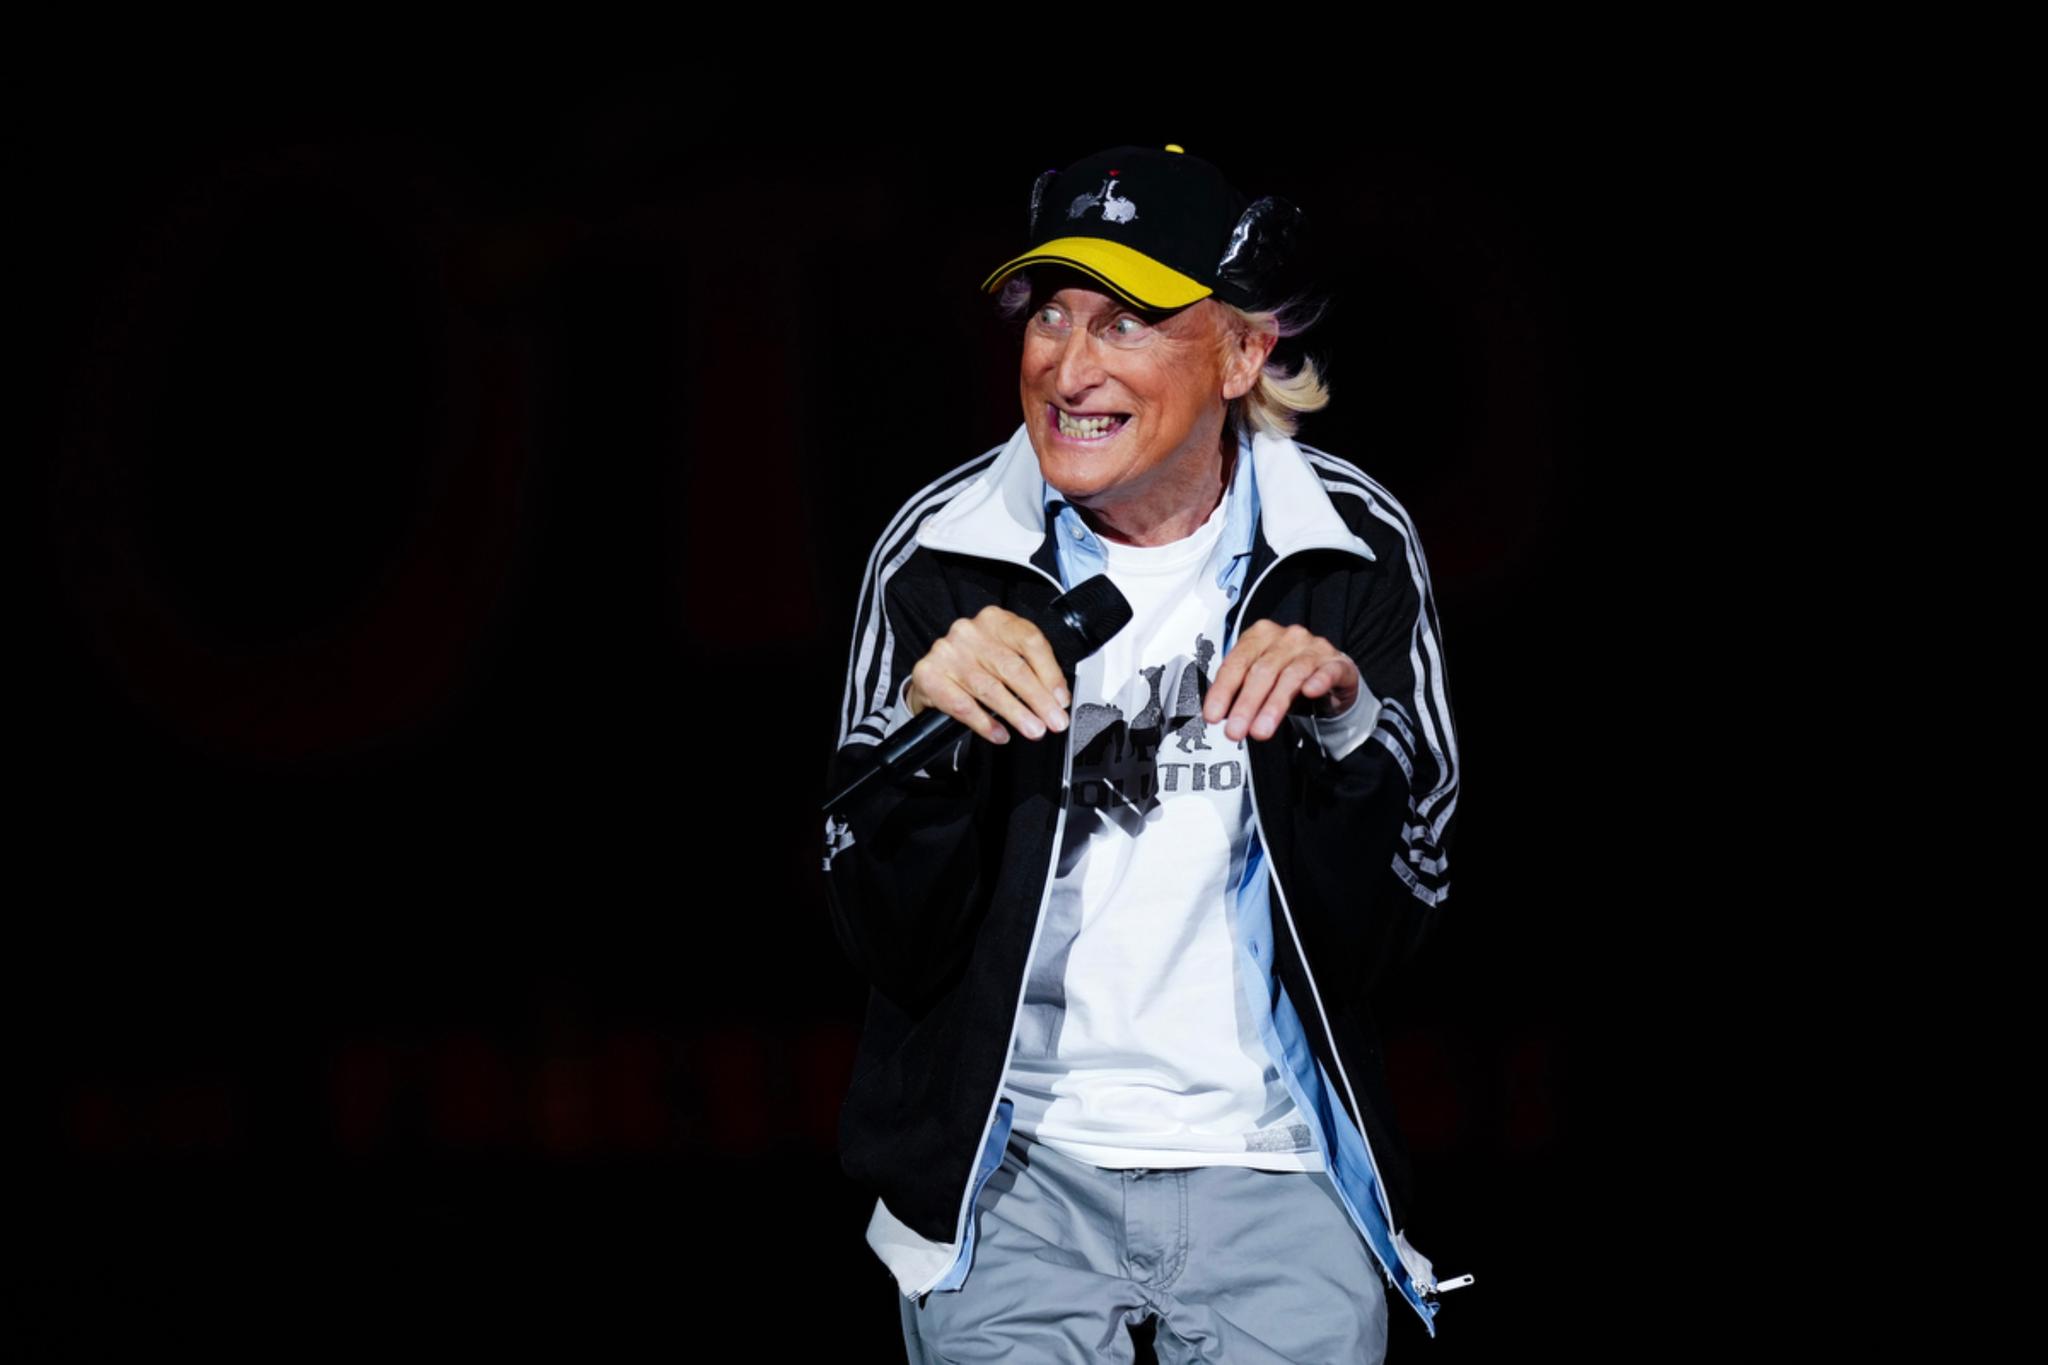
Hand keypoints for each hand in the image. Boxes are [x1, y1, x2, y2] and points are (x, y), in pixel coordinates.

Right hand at [907, 606, 1071, 744]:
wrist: (933, 674)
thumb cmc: (976, 664)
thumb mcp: (1005, 655)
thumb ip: (1031, 670)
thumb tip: (1056, 699)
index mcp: (995, 620)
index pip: (1030, 641)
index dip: (1050, 673)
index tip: (1061, 699)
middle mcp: (970, 632)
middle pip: (1012, 667)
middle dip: (1038, 699)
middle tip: (1054, 721)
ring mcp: (947, 652)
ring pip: (989, 688)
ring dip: (1016, 713)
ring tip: (1033, 729)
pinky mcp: (928, 674)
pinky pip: (962, 704)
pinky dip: (984, 723)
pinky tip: (999, 733)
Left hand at [1203, 621, 1359, 742]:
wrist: (1327, 677)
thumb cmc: (1287, 678)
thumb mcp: (1259, 683)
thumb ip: (1238, 693)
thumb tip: (1217, 715)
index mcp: (1260, 636)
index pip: (1237, 662)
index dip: (1223, 691)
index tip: (1213, 716)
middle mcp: (1287, 637)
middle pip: (1262, 670)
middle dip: (1246, 704)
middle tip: (1235, 731)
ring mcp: (1314, 648)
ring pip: (1291, 675)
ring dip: (1274, 705)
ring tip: (1261, 730)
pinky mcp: (1337, 663)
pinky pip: (1328, 671)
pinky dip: (1318, 681)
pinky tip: (1309, 692)